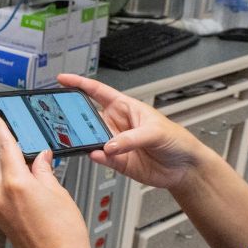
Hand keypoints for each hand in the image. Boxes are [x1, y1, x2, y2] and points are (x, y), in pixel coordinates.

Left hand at [0, 113, 91, 247]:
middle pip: (0, 163)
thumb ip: (44, 170)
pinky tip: (31, 193)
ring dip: (13, 172)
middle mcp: (0, 196)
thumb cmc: (64, 235)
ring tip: (37, 176)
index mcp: (15, 184)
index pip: (5, 148)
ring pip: (0, 179)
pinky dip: (13, 188)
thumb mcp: (59, 193)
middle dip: (12, 154)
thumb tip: (41, 158)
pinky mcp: (0, 221)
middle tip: (31, 151)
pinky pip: (2, 195)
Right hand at [57, 73, 208, 189]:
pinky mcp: (117, 161)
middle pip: (88, 117)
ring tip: (82, 140)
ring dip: (84, 140)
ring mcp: (115, 143)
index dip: (79, 83)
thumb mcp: (156, 131)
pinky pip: (101, 158)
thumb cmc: (177, 140)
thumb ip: (132, 138)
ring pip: (91, 139)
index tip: (62, 80)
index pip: (97, 92)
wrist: (185, 168)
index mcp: (124, 107)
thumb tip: (110, 144)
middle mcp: (116, 124)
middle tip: (65, 120)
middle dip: (75, 117)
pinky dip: (97, 157)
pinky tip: (98, 154)